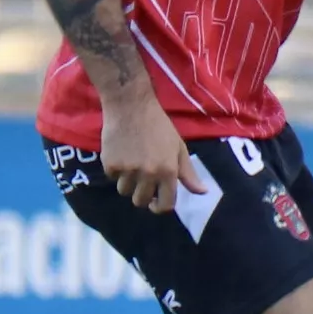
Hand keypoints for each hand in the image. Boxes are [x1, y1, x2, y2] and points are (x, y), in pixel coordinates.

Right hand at [98, 89, 201, 214]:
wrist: (130, 106)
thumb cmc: (159, 126)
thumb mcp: (179, 147)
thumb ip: (188, 173)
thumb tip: (202, 192)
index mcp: (168, 171)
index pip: (165, 204)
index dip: (160, 207)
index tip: (155, 203)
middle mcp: (148, 173)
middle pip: (141, 202)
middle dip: (142, 195)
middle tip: (143, 181)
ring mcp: (128, 170)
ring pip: (124, 191)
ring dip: (128, 183)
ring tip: (132, 165)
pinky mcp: (110, 163)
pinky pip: (112, 177)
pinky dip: (115, 170)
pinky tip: (121, 154)